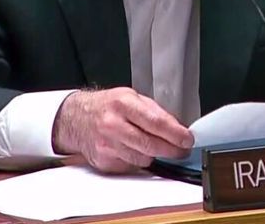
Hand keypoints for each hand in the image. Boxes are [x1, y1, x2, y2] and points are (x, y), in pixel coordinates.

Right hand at [51, 88, 193, 172]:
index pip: (156, 122)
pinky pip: (131, 166)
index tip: (187, 139)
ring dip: (154, 155)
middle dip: (172, 150)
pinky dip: (138, 160)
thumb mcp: (131, 97)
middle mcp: (113, 124)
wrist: (77, 118)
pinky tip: (133, 149)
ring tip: (153, 145)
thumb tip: (177, 129)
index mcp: (123, 103)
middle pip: (151, 145)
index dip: (175, 134)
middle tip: (182, 149)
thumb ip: (154, 112)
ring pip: (143, 159)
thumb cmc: (107, 106)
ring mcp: (107, 145)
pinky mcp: (104, 161)